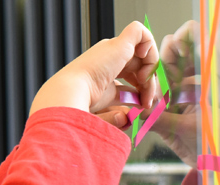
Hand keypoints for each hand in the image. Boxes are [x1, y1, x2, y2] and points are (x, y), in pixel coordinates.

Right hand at [29, 21, 158, 117]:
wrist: (69, 96)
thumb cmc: (78, 107)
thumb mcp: (104, 110)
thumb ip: (118, 110)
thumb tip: (127, 116)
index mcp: (101, 73)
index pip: (130, 76)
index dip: (141, 90)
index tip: (142, 107)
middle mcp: (107, 59)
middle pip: (139, 66)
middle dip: (148, 84)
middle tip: (147, 103)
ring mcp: (113, 49)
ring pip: (143, 54)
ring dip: (150, 76)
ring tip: (146, 93)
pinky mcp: (119, 43)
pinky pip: (140, 33)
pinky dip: (149, 48)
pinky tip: (143, 71)